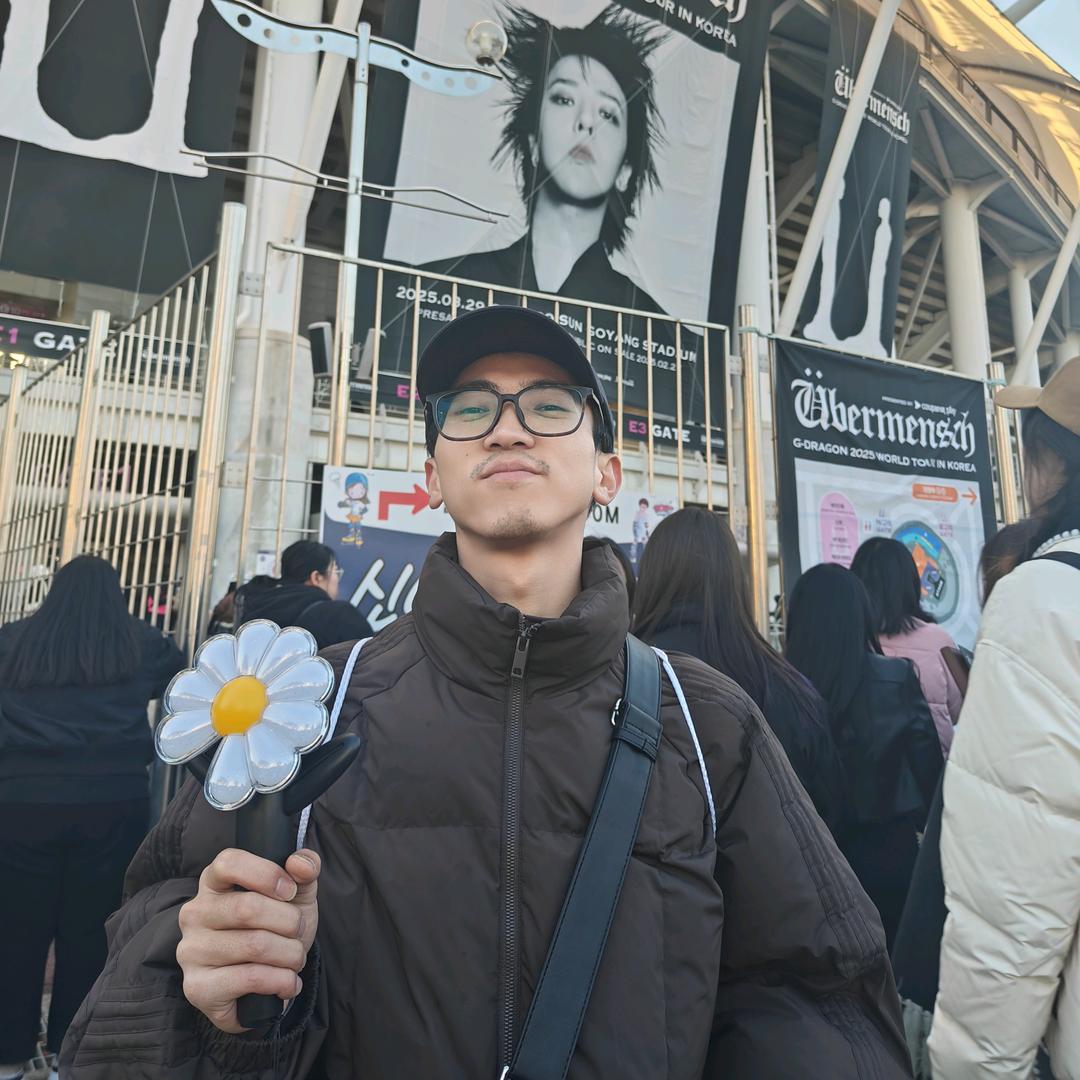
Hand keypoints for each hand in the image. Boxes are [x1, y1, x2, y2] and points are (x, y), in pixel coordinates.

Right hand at [177, 848, 320, 1033]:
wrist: (266, 986)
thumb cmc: (278, 927)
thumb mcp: (297, 893)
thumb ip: (305, 868)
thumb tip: (301, 863)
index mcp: (213, 882)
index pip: (228, 863)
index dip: (266, 874)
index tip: (290, 891)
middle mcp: (194, 914)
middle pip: (247, 908)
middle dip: (290, 922)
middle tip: (299, 931)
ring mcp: (191, 952)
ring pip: (254, 945)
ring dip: (291, 954)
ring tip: (295, 958)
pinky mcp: (198, 988)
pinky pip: (251, 978)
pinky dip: (282, 980)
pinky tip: (288, 983)